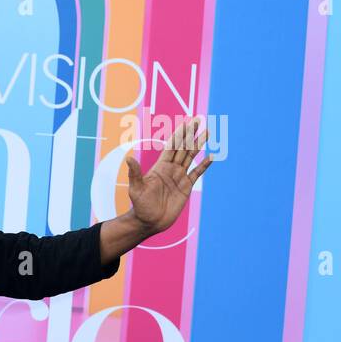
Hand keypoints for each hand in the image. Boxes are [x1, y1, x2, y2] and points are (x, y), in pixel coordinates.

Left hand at [124, 115, 214, 235]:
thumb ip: (135, 173)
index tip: (185, 122)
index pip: (171, 146)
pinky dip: (204, 165)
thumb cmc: (140, 206)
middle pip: (183, 148)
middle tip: (197, 119)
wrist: (149, 222)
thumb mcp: (136, 189)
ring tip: (207, 132)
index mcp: (160, 167)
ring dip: (198, 145)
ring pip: (191, 157)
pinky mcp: (186, 187)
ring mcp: (179, 177)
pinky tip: (211, 156)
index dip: (178, 134)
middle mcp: (171, 169)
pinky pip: (197, 173)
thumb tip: (129, 159)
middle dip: (190, 134)